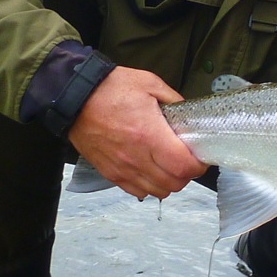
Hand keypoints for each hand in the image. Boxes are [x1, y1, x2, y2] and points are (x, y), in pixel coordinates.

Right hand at [67, 65, 204, 200]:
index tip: (201, 157)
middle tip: (187, 160)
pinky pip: (137, 192)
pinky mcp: (110, 173)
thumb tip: (187, 115)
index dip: (198, 165)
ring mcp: (122, 168)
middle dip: (187, 174)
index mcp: (149, 134)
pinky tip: (150, 171)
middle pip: (173, 183)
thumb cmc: (110, 89)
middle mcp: (136, 156)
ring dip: (169, 182)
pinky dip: (149, 186)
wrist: (75, 97)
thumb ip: (173, 100)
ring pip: (157, 191)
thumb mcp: (149, 84)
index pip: (183, 166)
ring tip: (169, 167)